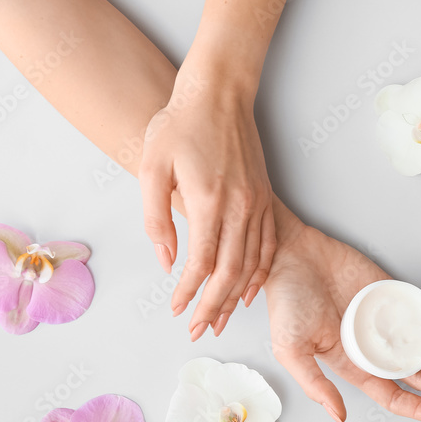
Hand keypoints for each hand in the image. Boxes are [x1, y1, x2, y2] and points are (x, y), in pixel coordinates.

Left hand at [139, 64, 276, 340]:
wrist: (219, 92)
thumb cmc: (179, 124)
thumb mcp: (152, 168)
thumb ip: (157, 218)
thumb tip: (167, 260)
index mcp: (210, 201)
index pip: (202, 264)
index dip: (189, 293)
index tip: (176, 310)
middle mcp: (240, 208)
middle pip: (231, 273)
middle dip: (214, 306)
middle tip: (199, 329)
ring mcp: (257, 204)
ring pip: (252, 264)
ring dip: (236, 296)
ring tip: (220, 318)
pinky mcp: (265, 198)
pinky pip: (268, 246)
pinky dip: (259, 273)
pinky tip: (249, 289)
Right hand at [264, 203, 420, 421]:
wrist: (292, 253)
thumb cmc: (286, 302)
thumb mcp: (291, 350)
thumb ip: (316, 385)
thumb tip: (341, 418)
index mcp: (353, 366)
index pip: (394, 396)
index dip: (420, 408)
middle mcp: (376, 348)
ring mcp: (389, 322)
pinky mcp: (397, 296)